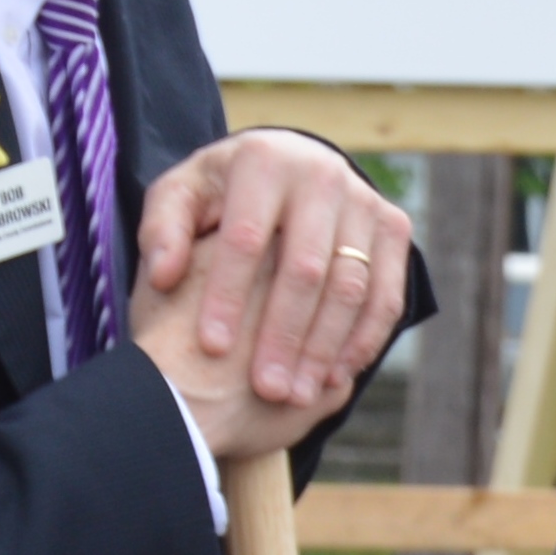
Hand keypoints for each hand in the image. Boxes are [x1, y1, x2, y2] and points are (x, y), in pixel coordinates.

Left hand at [133, 130, 410, 427]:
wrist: (287, 167)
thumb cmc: (221, 194)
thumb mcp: (178, 198)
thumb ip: (162, 233)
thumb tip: (165, 276)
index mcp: (264, 160)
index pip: (245, 238)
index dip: (227, 295)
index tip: (211, 349)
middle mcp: (323, 173)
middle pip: (306, 267)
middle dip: (284, 334)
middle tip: (265, 388)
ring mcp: (365, 200)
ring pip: (351, 286)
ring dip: (324, 347)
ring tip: (295, 394)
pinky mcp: (393, 226)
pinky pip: (386, 292)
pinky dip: (364, 339)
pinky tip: (333, 376)